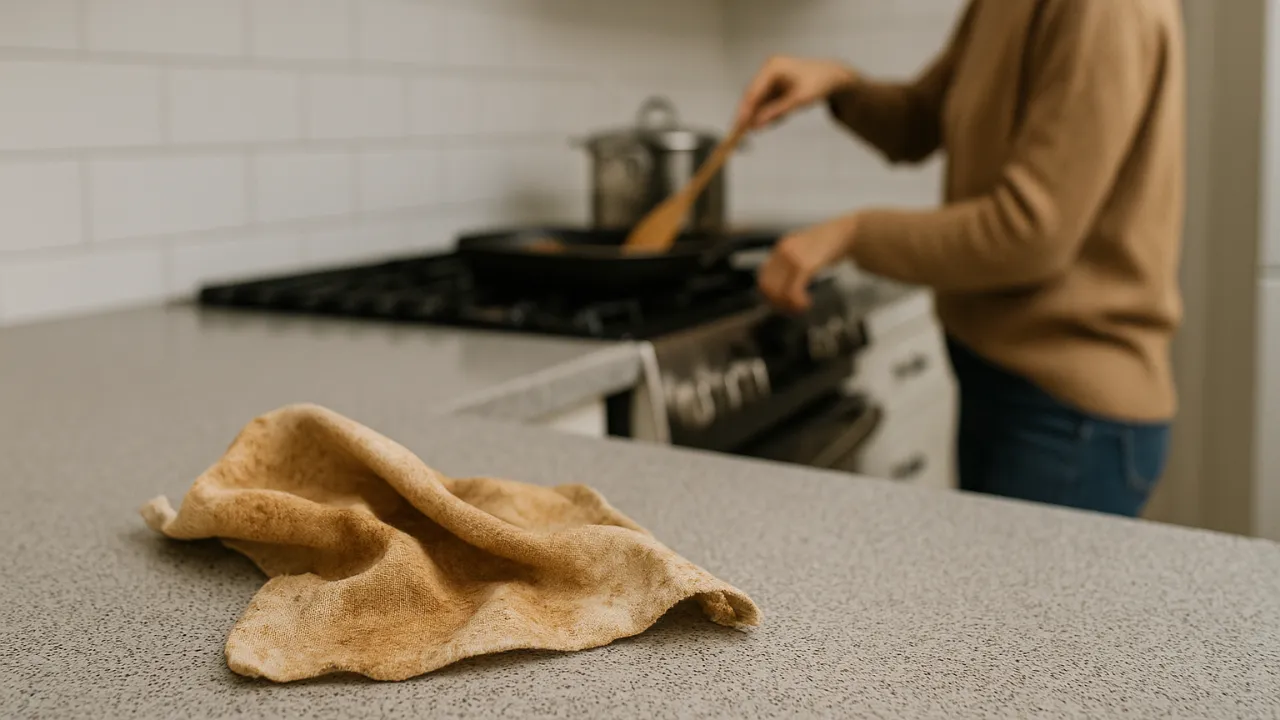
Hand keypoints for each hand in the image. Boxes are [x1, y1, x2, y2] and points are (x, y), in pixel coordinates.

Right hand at [735, 56, 858, 129]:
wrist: (833, 77)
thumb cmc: (819, 84)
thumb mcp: (798, 100)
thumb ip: (776, 112)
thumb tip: (756, 125)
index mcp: (772, 67)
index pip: (753, 92)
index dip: (744, 110)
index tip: (738, 127)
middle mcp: (768, 70)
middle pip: (752, 96)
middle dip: (750, 116)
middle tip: (741, 134)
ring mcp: (770, 77)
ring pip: (759, 101)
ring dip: (763, 115)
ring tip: (780, 118)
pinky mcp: (774, 85)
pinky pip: (767, 102)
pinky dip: (772, 112)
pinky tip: (785, 113)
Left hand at [758, 215, 858, 312]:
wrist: (848, 231)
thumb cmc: (829, 244)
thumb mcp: (805, 251)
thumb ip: (792, 264)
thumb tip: (784, 288)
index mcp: (780, 249)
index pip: (762, 278)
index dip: (769, 296)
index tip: (783, 304)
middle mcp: (782, 251)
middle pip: (767, 288)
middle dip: (778, 304)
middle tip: (793, 309)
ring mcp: (792, 257)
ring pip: (778, 292)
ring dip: (789, 305)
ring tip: (802, 307)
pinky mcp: (804, 265)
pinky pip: (792, 291)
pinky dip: (798, 302)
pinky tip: (807, 303)